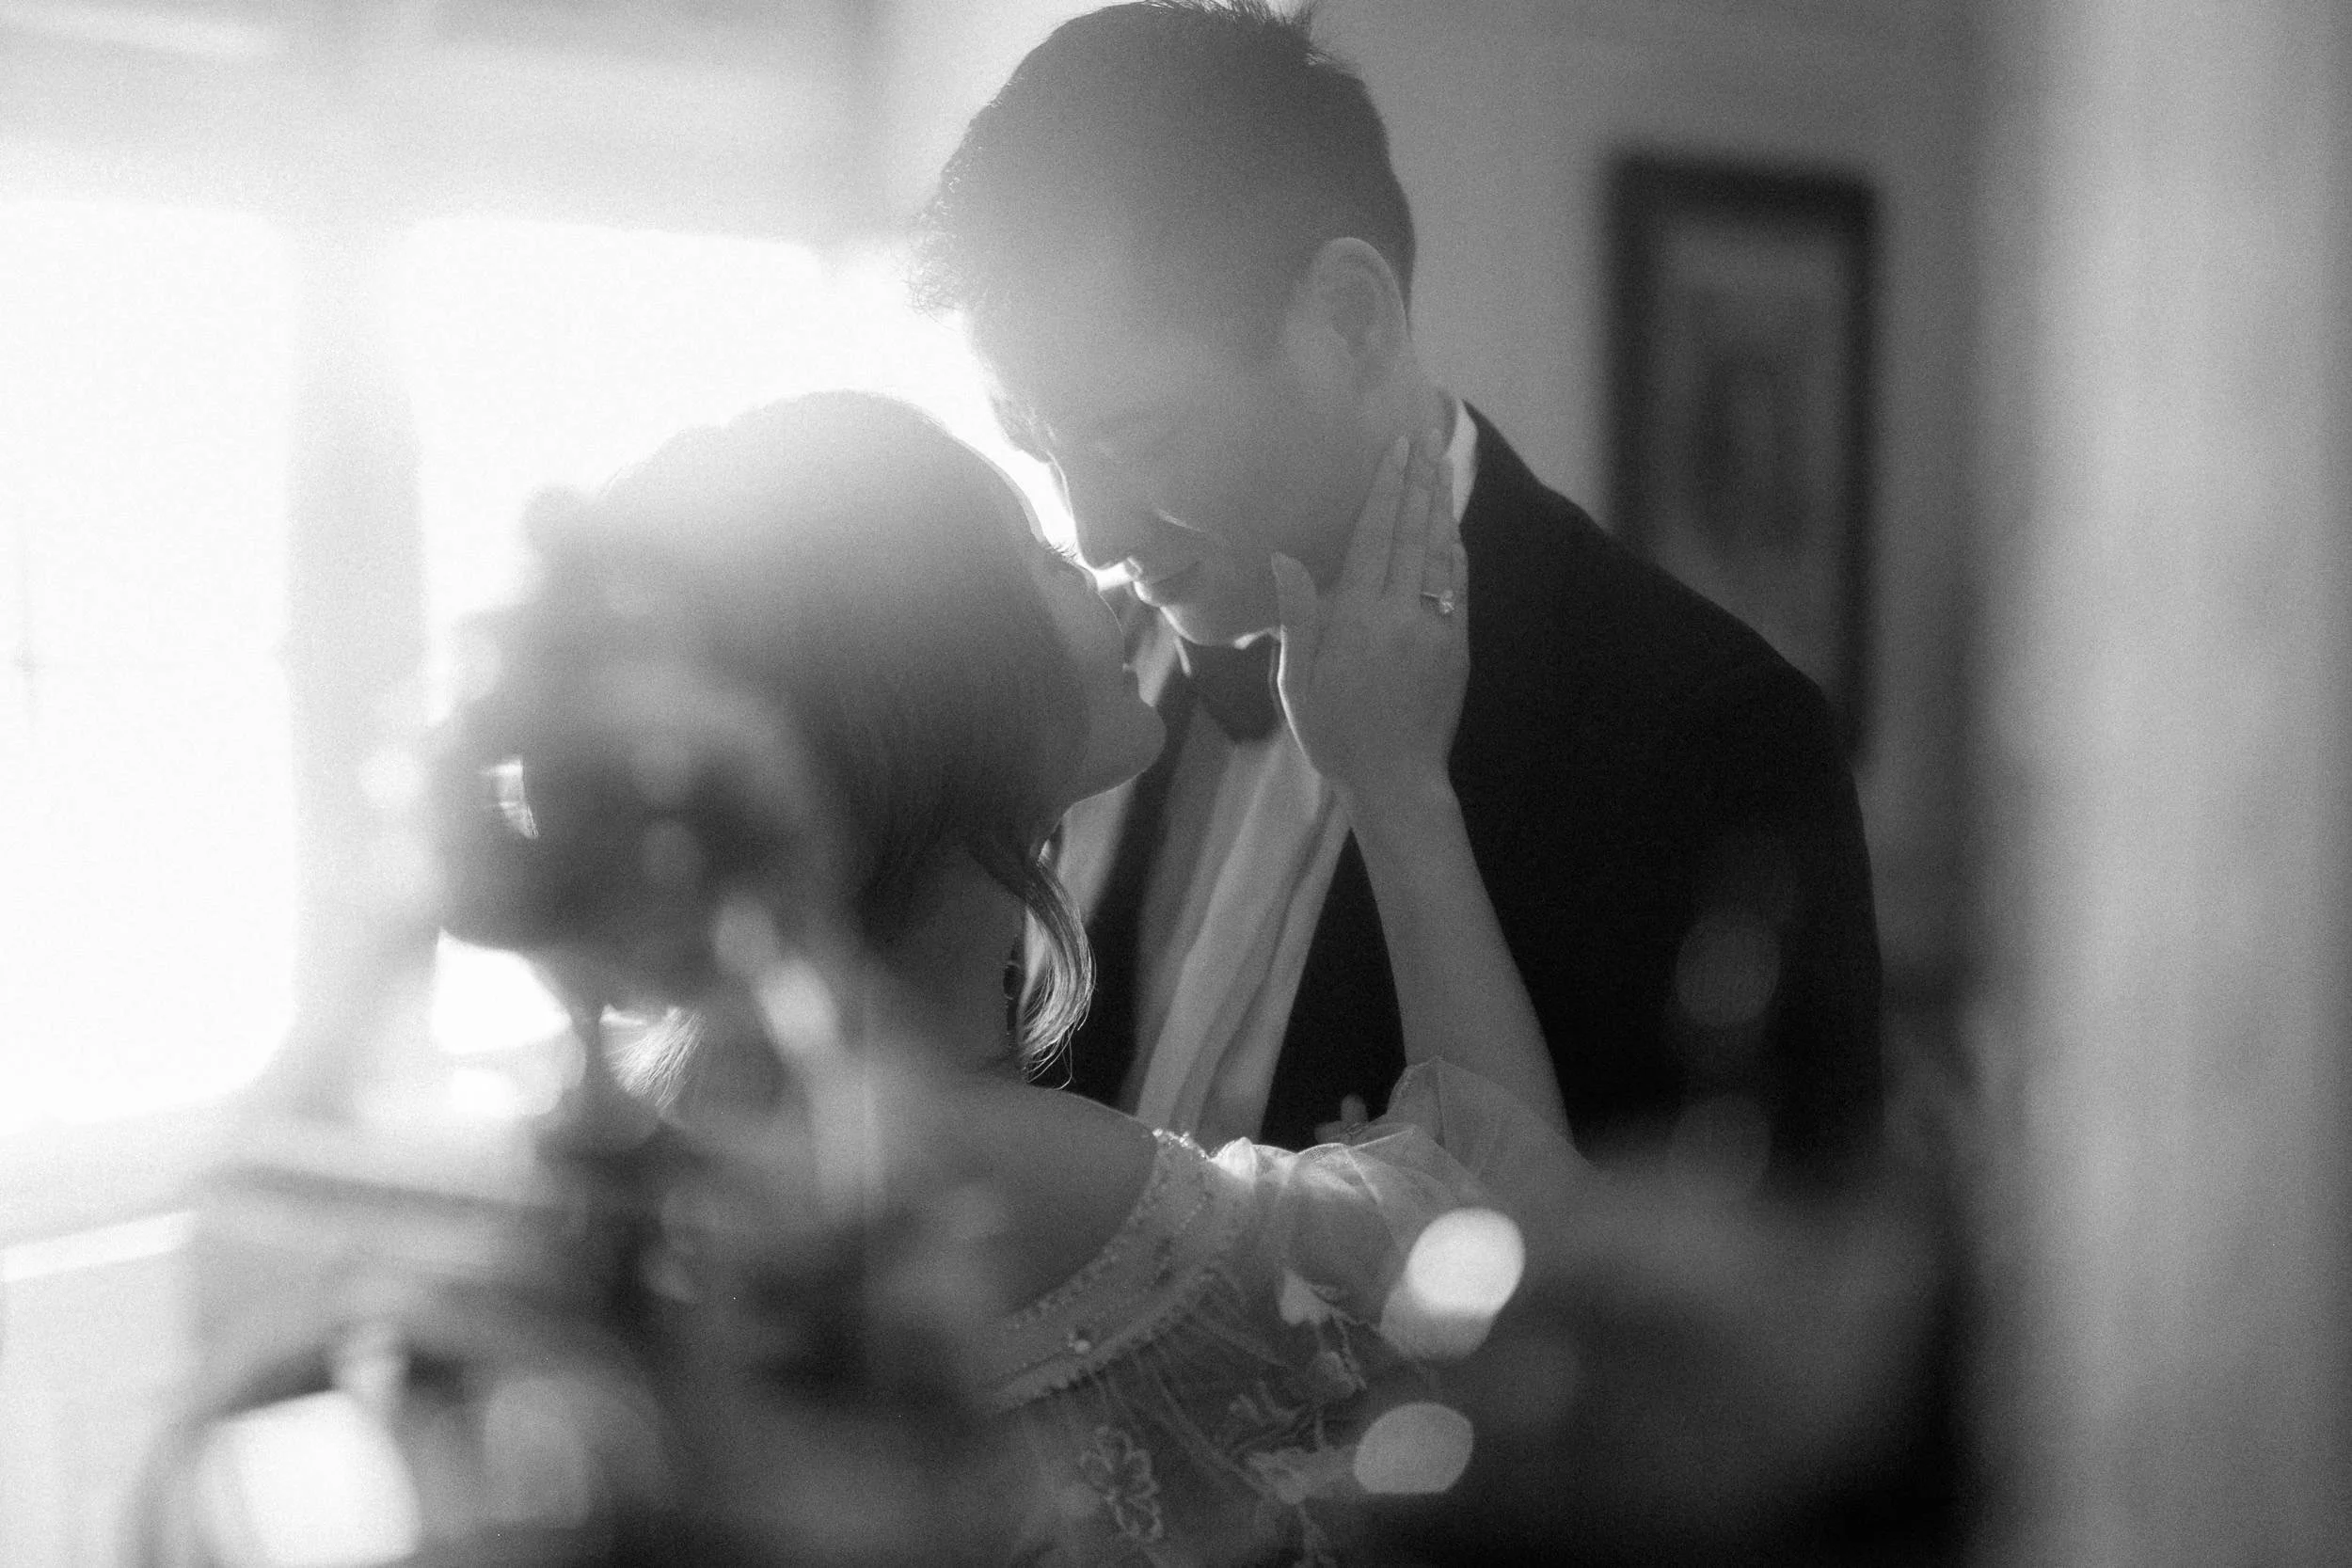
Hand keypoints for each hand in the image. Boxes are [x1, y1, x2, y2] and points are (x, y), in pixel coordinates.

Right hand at [1272, 431, 1467, 803]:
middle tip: (1423, 438)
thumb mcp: (1297, 681)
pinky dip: (1455, 550)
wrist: (1396, 781)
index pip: (1375, 535)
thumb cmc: (1335, 734)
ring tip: (1441, 464)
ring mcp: (1437, 627)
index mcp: (1358, 617)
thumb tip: (1285, 558)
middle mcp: (1402, 613)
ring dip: (1441, 505)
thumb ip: (1298, 616)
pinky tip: (1452, 527)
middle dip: (1418, 482)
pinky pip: (1458, 585)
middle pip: (1412, 532)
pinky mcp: (1459, 646)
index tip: (1396, 449)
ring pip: (1440, 552)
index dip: (1387, 488)